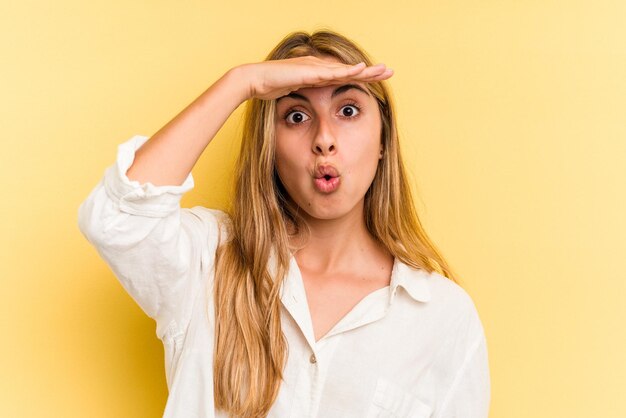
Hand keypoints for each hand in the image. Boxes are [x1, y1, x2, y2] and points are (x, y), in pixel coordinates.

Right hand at [237, 55, 393, 100]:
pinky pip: (331, 73)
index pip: (344, 76)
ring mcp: (314, 68)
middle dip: (370, 71)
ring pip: (345, 70)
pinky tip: (360, 70)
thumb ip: (304, 98)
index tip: (378, 80)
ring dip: (365, 70)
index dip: (362, 77)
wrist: (254, 80)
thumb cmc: (270, 88)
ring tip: (382, 70)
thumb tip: (313, 109)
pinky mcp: (308, 72)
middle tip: (390, 72)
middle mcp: (319, 67)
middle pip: (350, 70)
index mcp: (317, 74)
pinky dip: (346, 71)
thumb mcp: (293, 94)